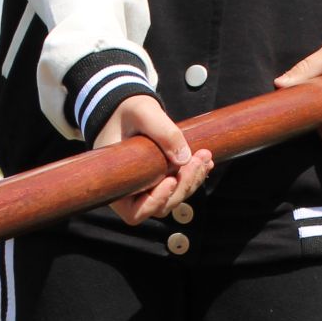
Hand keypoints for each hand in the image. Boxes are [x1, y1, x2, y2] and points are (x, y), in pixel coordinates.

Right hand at [94, 92, 213, 224]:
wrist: (126, 108)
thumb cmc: (126, 111)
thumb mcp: (142, 113)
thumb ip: (162, 131)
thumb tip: (184, 158)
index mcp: (117, 183)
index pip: (135, 212)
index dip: (155, 202)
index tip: (170, 180)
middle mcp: (131, 191)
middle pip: (161, 206)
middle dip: (183, 186)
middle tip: (197, 160)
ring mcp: (146, 188)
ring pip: (173, 198)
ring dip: (192, 181)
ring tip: (204, 156)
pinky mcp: (159, 180)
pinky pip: (179, 187)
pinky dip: (193, 176)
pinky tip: (204, 160)